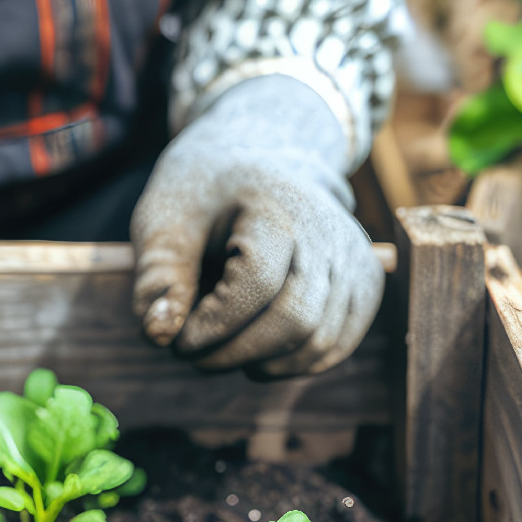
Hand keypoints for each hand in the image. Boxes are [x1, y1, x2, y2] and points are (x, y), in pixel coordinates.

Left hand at [131, 75, 383, 377]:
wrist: (261, 157)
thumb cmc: (205, 194)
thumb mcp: (163, 219)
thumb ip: (156, 276)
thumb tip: (158, 334)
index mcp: (276, 207)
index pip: (257, 284)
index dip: (213, 325)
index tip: (176, 340)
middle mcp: (328, 231)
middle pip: (296, 320)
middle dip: (236, 353)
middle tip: (194, 354)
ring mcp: (354, 256)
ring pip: (320, 341)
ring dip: (264, 364)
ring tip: (222, 352)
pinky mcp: (365, 280)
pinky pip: (338, 344)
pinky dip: (294, 363)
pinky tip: (257, 356)